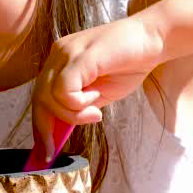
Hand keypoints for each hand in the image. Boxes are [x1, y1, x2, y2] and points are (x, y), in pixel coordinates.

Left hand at [31, 16, 164, 153]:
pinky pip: (64, 90)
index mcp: (60, 61)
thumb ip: (80, 106)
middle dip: (44, 129)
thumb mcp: (99, 93)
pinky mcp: (80, 56)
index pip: (40, 96)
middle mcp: (59, 54)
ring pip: (49, 96)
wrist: (154, 39)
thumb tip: (62, 130)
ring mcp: (67, 52)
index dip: (40, 125)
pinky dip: (78, 104)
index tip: (44, 152)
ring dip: (72, 114)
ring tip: (95, 113)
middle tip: (53, 150)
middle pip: (38, 98)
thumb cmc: (130, 64)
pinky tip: (97, 101)